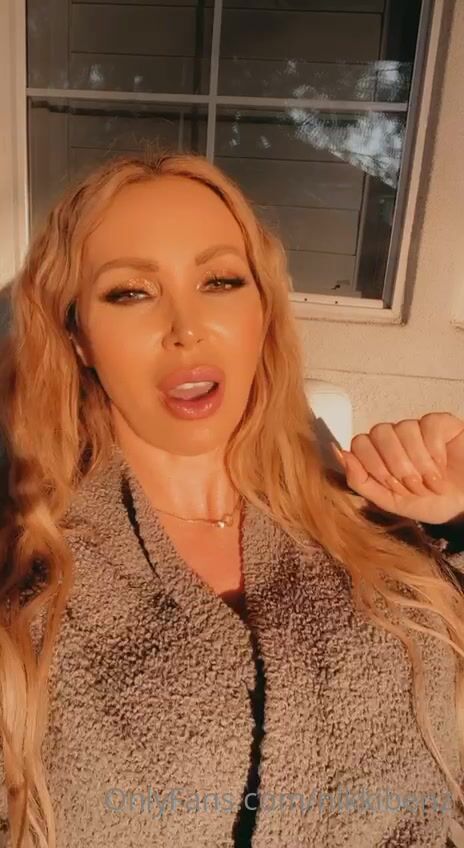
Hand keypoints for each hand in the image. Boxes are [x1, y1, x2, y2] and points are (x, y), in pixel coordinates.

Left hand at [331, 413, 463, 524]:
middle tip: (414, 486)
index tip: (394, 487)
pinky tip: (443, 466)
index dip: (375, 467)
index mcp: (378, 453)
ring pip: (403, 430)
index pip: (360, 444)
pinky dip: (435, 452)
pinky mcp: (440, 422)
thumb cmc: (429, 502)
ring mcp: (416, 427)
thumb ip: (361, 481)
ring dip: (418, 463)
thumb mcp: (390, 501)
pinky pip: (427, 426)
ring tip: (431, 482)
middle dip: (396, 466)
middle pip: (378, 433)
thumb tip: (340, 453)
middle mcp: (394, 436)